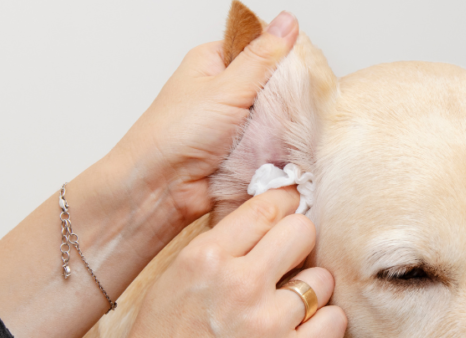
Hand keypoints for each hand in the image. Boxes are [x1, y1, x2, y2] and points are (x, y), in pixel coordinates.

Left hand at [109, 11, 299, 223]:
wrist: (161, 188)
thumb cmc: (176, 134)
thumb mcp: (225, 87)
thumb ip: (262, 57)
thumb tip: (287, 21)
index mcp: (214, 63)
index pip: (261, 48)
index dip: (285, 57)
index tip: (304, 69)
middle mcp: (224, 91)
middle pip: (273, 85)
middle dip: (287, 97)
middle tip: (295, 106)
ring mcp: (235, 124)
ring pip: (276, 118)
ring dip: (283, 128)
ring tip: (288, 133)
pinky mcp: (243, 153)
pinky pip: (272, 146)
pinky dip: (279, 150)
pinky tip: (286, 152)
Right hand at [110, 186, 345, 337]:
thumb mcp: (175, 278)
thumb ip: (220, 246)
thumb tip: (266, 220)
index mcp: (206, 257)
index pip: (268, 207)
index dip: (285, 206)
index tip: (291, 212)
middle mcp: (240, 283)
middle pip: (304, 231)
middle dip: (301, 242)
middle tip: (292, 260)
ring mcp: (268, 322)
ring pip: (323, 279)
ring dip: (311, 289)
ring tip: (290, 305)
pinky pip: (335, 321)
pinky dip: (324, 323)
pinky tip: (305, 329)